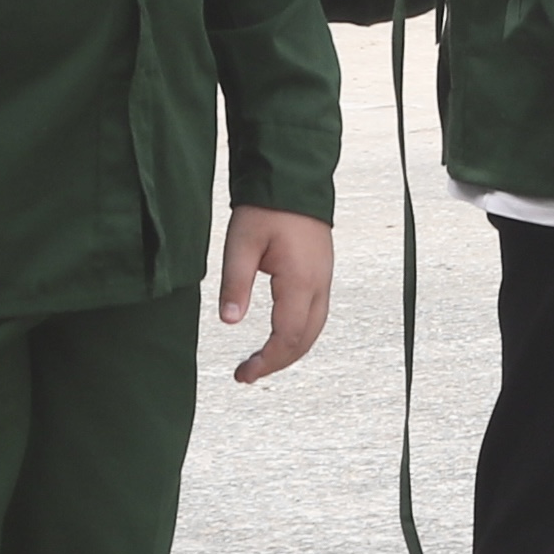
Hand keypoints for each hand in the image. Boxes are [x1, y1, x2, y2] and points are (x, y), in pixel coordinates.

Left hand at [218, 203, 331, 380]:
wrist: (294, 180)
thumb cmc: (267, 208)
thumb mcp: (241, 243)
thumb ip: (235, 284)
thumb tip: (229, 321)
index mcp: (300, 282)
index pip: (287, 337)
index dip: (266, 361)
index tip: (244, 374)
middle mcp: (319, 285)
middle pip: (304, 340)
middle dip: (277, 362)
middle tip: (247, 374)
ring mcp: (324, 280)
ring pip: (313, 330)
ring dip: (289, 351)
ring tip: (261, 362)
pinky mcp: (322, 274)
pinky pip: (315, 315)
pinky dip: (298, 334)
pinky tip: (279, 336)